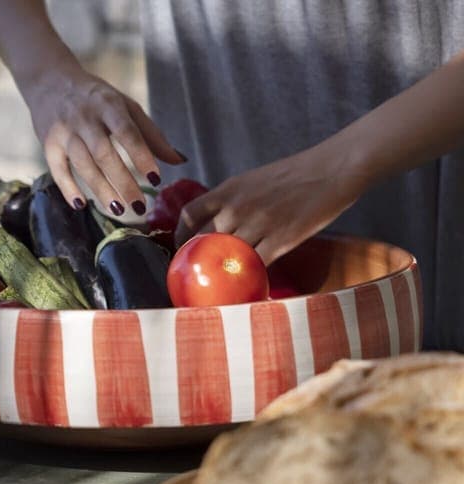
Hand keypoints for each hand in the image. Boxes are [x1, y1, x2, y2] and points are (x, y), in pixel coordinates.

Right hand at [21, 66, 185, 215]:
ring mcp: (64, 131)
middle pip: (104, 153)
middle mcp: (85, 117)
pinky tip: (80, 205)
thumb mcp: (125, 107)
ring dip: (100, 189)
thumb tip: (179, 161)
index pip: (127, 132)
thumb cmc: (95, 98)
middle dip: (123, 181)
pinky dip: (67, 188)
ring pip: (82, 164)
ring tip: (118, 209)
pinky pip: (57, 169)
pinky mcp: (47, 143)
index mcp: (109, 105)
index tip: (155, 179)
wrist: (50, 81)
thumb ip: (151, 134)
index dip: (141, 156)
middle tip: (139, 206)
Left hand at [174, 144, 368, 264]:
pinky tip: (250, 282)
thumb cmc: (297, 174)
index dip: (181, 234)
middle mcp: (237, 207)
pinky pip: (255, 266)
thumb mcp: (254, 181)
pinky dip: (250, 277)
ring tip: (224, 282)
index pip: (190, 213)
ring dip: (225, 270)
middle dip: (199, 258)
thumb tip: (218, 226)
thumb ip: (233, 201)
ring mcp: (258, 224)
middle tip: (201, 272)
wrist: (334, 168)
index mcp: (229, 189)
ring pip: (227, 256)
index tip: (183, 247)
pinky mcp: (280, 240)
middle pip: (204, 240)